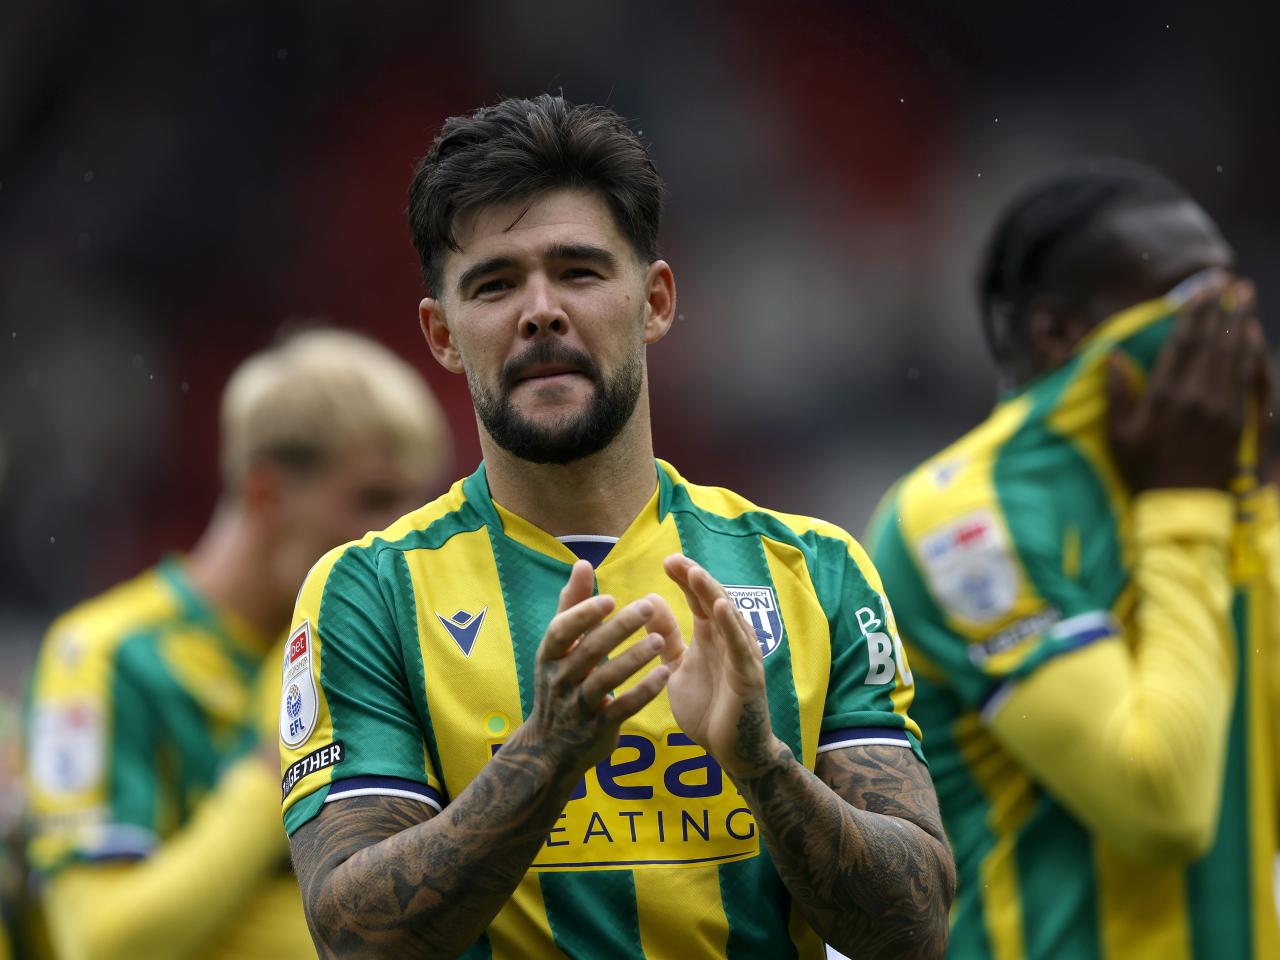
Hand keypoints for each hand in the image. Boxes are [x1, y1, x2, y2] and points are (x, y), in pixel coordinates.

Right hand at [519, 560, 671, 778]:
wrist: (549, 749)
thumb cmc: (560, 684)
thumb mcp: (559, 648)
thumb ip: (573, 606)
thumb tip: (583, 563)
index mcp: (549, 656)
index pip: (561, 631)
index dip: (583, 615)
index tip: (610, 598)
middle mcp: (559, 680)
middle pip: (589, 651)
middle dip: (618, 629)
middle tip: (649, 606)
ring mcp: (577, 707)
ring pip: (605, 681)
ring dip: (633, 659)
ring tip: (659, 641)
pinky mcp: (597, 729)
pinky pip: (622, 709)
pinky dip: (643, 692)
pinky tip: (665, 674)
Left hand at [659, 555, 788, 779]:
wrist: (730, 750)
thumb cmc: (707, 708)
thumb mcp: (677, 668)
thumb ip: (666, 638)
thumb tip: (650, 601)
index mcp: (711, 637)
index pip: (699, 600)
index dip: (686, 579)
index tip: (667, 560)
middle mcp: (728, 640)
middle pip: (714, 600)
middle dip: (696, 579)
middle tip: (676, 559)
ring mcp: (741, 655)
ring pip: (729, 618)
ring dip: (713, 594)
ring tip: (696, 574)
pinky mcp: (749, 675)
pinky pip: (740, 647)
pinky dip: (732, 626)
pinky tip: (721, 608)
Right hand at [1108, 276, 1263, 490]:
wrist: (1180, 504)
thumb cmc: (1143, 468)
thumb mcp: (1119, 434)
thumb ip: (1118, 393)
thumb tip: (1113, 355)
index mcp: (1165, 397)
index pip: (1182, 344)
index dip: (1192, 314)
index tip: (1201, 290)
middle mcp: (1196, 396)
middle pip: (1212, 342)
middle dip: (1221, 309)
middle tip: (1229, 282)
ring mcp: (1222, 406)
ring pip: (1233, 353)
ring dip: (1240, 321)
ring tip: (1246, 295)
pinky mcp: (1238, 418)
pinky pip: (1248, 375)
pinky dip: (1252, 350)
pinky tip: (1253, 332)